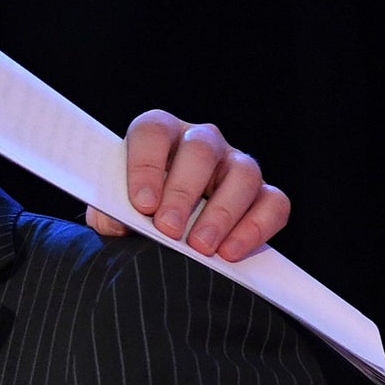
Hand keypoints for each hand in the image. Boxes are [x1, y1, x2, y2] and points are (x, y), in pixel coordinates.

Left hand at [87, 109, 289, 260]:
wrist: (164, 236)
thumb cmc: (135, 216)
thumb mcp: (114, 213)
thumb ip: (110, 214)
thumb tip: (118, 222)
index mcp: (160, 135)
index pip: (152, 132)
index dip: (146, 165)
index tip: (141, 204)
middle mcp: (201, 142)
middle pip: (200, 150)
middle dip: (183, 193)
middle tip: (168, 229)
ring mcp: (235, 164)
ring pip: (243, 173)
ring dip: (221, 213)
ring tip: (200, 247)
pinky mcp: (262, 194)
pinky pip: (273, 203)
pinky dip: (255, 227)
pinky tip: (230, 251)